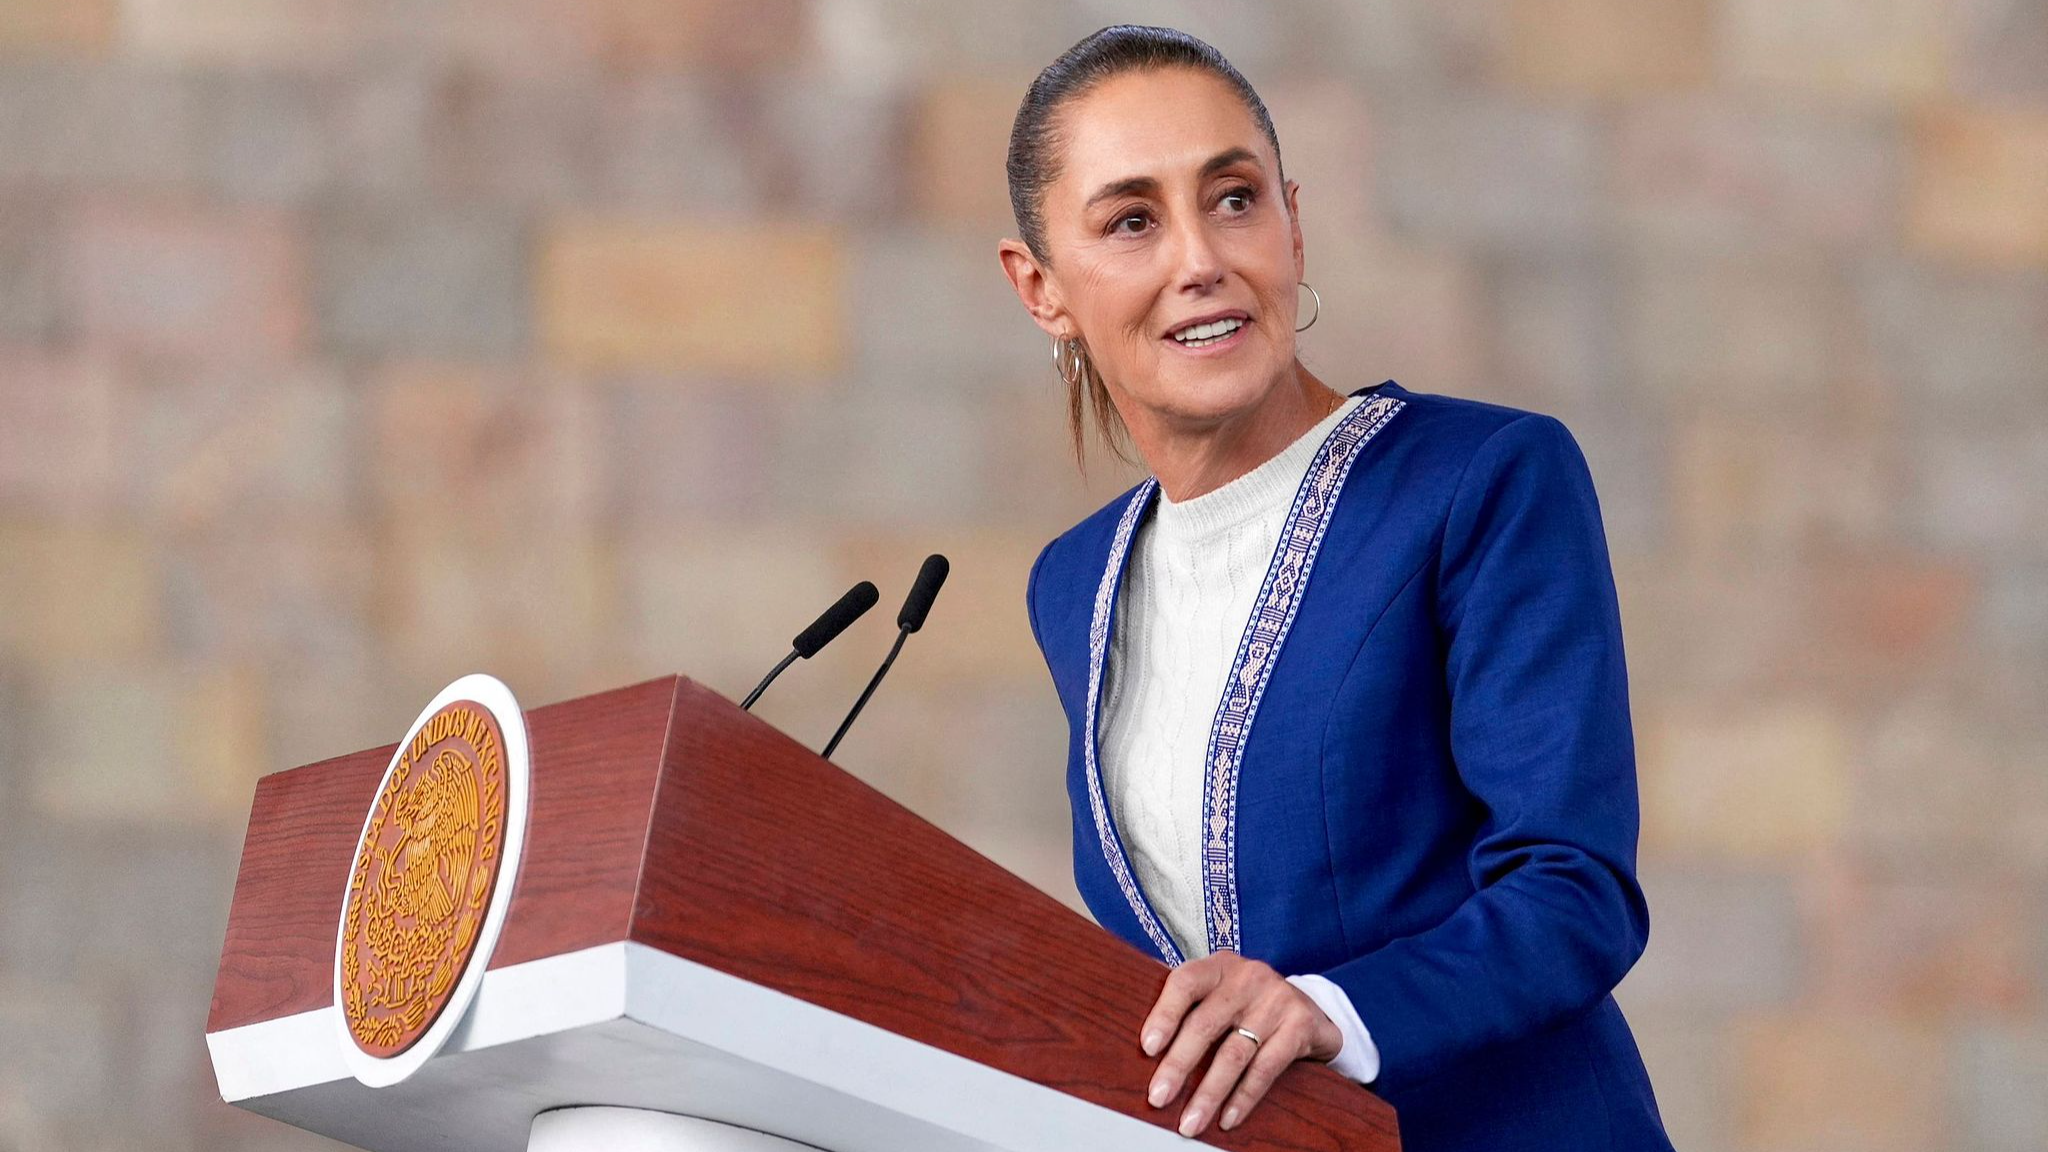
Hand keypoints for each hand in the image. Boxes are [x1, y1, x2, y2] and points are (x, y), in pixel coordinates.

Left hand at [1138, 949, 1343, 1136]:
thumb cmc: (1248, 1005)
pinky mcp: (1299, 1025)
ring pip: (1234, 1053)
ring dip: (1209, 1093)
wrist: (1310, 1009)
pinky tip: (1227, 1119)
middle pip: (1205, 1024)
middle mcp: (1248, 977)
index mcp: (1219, 966)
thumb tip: (1139, 1040)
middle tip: (1158, 1097)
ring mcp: (1276, 999)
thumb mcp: (1220, 992)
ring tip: (1190, 1122)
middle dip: (1178, 1065)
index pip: (1185, 983)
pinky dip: (1243, 1098)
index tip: (1147, 1047)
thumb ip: (1187, 1004)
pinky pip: (1265, 1068)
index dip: (1164, 1014)